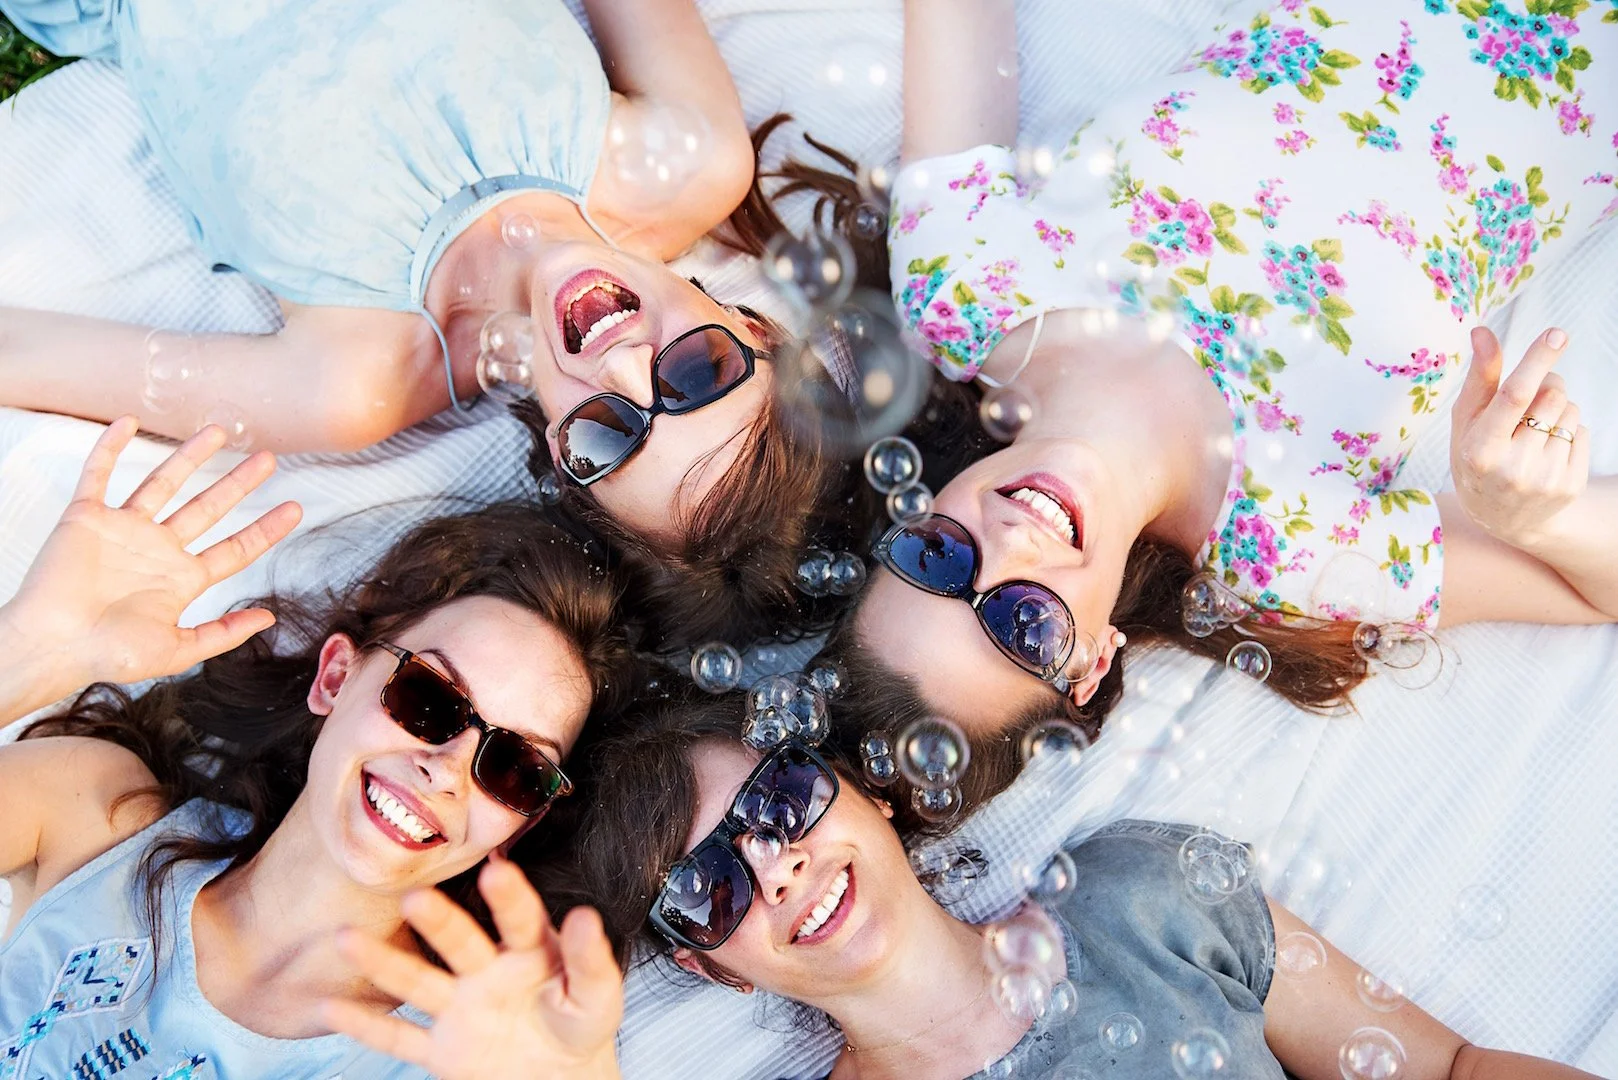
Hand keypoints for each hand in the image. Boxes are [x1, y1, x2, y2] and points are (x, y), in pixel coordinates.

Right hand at [1, 417, 301, 692]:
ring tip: (216, 432)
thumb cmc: (108, 656)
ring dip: (189, 457)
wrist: (54, 647)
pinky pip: (98, 475)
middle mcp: (158, 549)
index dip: (266, 529)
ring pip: (162, 483)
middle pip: (208, 508)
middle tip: (268, 459)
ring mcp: (124, 530)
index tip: (295, 508)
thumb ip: (224, 632)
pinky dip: (109, 448)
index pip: (235, 548)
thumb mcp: (179, 650)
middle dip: (238, 484)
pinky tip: (127, 422)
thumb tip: (268, 617)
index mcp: (182, 579)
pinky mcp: (86, 518)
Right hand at [324, 856, 623, 1079]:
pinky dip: (367, 1026)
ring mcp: (461, 1008)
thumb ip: (590, 960)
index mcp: (532, 952)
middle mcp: (488, 971)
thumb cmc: (582, 1026)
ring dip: (384, 963)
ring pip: (418, 983)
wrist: (562, 1079)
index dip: (509, 895)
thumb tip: (586, 917)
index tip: (496, 870)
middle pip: (459, 943)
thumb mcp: (599, 995)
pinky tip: (330, 1007)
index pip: (520, 918)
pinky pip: (400, 1038)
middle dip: (438, 922)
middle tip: (415, 898)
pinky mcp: (444, 1050)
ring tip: (346, 938)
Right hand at [1448, 327, 1588, 549]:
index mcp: (1479, 450)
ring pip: (1571, 412)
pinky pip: (1583, 433)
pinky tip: (1548, 450)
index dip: (1535, 362)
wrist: (1501, 518)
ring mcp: (1544, 480)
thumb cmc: (1476, 458)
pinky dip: (1570, 432)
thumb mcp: (1467, 421)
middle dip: (1547, 384)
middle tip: (1532, 398)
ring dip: (1558, 410)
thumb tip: (1482, 332)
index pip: (1513, 396)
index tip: (1556, 334)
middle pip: (1550, 397)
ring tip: (1536, 432)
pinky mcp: (1569, 486)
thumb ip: (1479, 378)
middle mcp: (1512, 468)